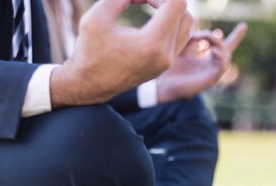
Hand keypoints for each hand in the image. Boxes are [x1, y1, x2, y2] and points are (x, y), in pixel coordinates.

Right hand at [50, 0, 192, 107]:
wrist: (89, 86)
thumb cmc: (89, 51)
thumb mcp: (97, 17)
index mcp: (152, 44)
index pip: (176, 5)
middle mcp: (165, 56)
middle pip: (185, 14)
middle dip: (166, 1)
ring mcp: (167, 64)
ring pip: (186, 27)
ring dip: (170, 12)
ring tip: (147, 6)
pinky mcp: (164, 66)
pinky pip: (179, 39)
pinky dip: (170, 24)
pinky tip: (150, 21)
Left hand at [156, 23, 247, 103]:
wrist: (163, 84)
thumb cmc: (171, 67)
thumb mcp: (184, 47)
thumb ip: (195, 39)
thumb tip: (205, 34)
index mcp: (206, 59)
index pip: (223, 46)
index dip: (235, 36)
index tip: (244, 25)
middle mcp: (211, 66)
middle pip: (228, 50)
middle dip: (232, 38)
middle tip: (214, 32)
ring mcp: (212, 74)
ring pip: (227, 57)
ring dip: (220, 45)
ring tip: (209, 39)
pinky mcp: (210, 80)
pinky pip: (222, 67)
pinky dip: (220, 57)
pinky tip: (212, 50)